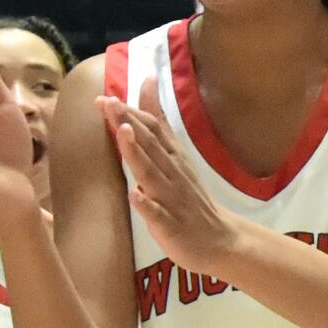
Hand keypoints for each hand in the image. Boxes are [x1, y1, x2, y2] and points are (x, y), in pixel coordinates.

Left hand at [105, 86, 252, 277]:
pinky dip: (146, 205)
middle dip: (129, 122)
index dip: (132, 111)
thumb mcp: (176, 158)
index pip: (154, 129)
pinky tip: (135, 195)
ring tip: (123, 132)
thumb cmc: (189, 198)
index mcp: (173, 158)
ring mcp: (172, 199)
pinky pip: (158, 215)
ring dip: (137, 153)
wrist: (219, 240)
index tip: (109, 95)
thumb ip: (159, 126)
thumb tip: (147, 86)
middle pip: (150, 145)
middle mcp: (173, 174)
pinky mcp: (171, 225)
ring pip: (152, 173)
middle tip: (108, 102)